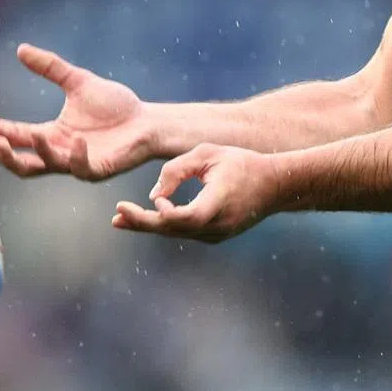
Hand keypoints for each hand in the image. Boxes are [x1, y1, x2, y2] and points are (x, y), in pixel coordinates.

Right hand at [0, 43, 151, 179]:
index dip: (1, 129)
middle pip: (25, 165)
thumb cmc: (115, 105)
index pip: (19, 136)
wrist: (147, 120)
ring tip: (34, 133)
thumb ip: (50, 67)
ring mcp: (79, 163)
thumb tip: (20, 49)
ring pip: (49, 166)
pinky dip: (76, 156)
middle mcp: (61, 152)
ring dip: (40, 152)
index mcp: (53, 134)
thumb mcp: (78, 81)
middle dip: (8, 157)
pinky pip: (82, 169)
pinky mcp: (99, 168)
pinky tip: (77, 139)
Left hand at [112, 143, 281, 242]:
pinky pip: (185, 232)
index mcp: (219, 201)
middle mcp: (218, 224)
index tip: (154, 200)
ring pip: (176, 233)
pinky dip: (165, 225)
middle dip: (143, 223)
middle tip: (116, 217)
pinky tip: (145, 219)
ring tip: (120, 219)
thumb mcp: (208, 154)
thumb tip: (153, 197)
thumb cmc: (240, 162)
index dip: (167, 213)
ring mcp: (218, 234)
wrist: (274, 185)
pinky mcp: (216, 236)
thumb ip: (177, 170)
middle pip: (174, 230)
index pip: (188, 217)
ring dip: (148, 226)